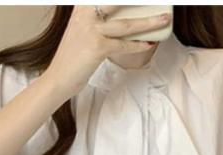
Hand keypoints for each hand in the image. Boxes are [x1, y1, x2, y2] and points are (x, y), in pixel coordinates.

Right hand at [43, 5, 171, 98]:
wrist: (58, 78)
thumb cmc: (71, 56)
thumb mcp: (79, 28)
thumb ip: (93, 17)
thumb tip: (119, 17)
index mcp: (82, 7)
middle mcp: (86, 15)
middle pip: (117, 2)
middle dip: (140, 0)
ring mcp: (91, 31)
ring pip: (126, 24)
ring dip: (149, 22)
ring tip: (164, 19)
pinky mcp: (97, 48)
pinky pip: (123, 44)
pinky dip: (138, 45)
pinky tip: (149, 43)